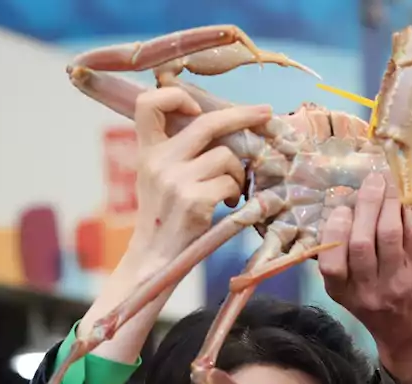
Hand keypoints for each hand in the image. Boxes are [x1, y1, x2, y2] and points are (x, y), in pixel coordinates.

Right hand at [124, 88, 272, 276]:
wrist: (153, 258)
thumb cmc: (164, 216)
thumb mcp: (156, 177)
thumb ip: (176, 150)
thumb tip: (220, 123)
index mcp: (146, 151)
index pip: (148, 102)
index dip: (176, 96)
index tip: (198, 108)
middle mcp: (158, 161)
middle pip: (206, 122)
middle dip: (242, 115)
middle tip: (264, 112)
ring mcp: (175, 180)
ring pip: (226, 156)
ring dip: (237, 172)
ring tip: (230, 190)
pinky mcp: (194, 201)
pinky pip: (231, 183)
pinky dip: (235, 194)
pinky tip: (226, 205)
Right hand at [318, 172, 411, 383]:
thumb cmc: (378, 308)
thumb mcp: (349, 291)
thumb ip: (342, 258)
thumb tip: (341, 205)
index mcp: (342, 291)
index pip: (330, 261)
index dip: (334, 230)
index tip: (342, 206)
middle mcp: (367, 291)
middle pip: (361, 242)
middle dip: (366, 204)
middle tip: (373, 179)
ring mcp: (396, 284)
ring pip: (390, 234)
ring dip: (390, 202)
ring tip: (391, 182)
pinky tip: (411, 198)